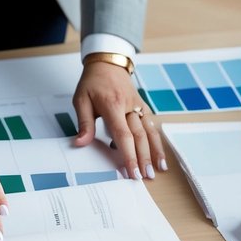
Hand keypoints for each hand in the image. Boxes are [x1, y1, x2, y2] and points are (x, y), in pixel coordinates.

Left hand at [72, 61, 166, 178]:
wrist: (108, 63)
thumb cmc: (92, 83)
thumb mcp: (81, 100)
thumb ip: (84, 123)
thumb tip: (80, 143)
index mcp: (113, 106)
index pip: (123, 135)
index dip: (128, 155)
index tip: (131, 171)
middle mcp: (129, 107)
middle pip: (140, 136)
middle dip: (144, 158)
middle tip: (145, 177)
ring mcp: (138, 106)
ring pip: (150, 131)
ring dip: (155, 151)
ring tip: (158, 169)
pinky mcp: (143, 107)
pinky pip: (152, 125)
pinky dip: (157, 140)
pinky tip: (160, 154)